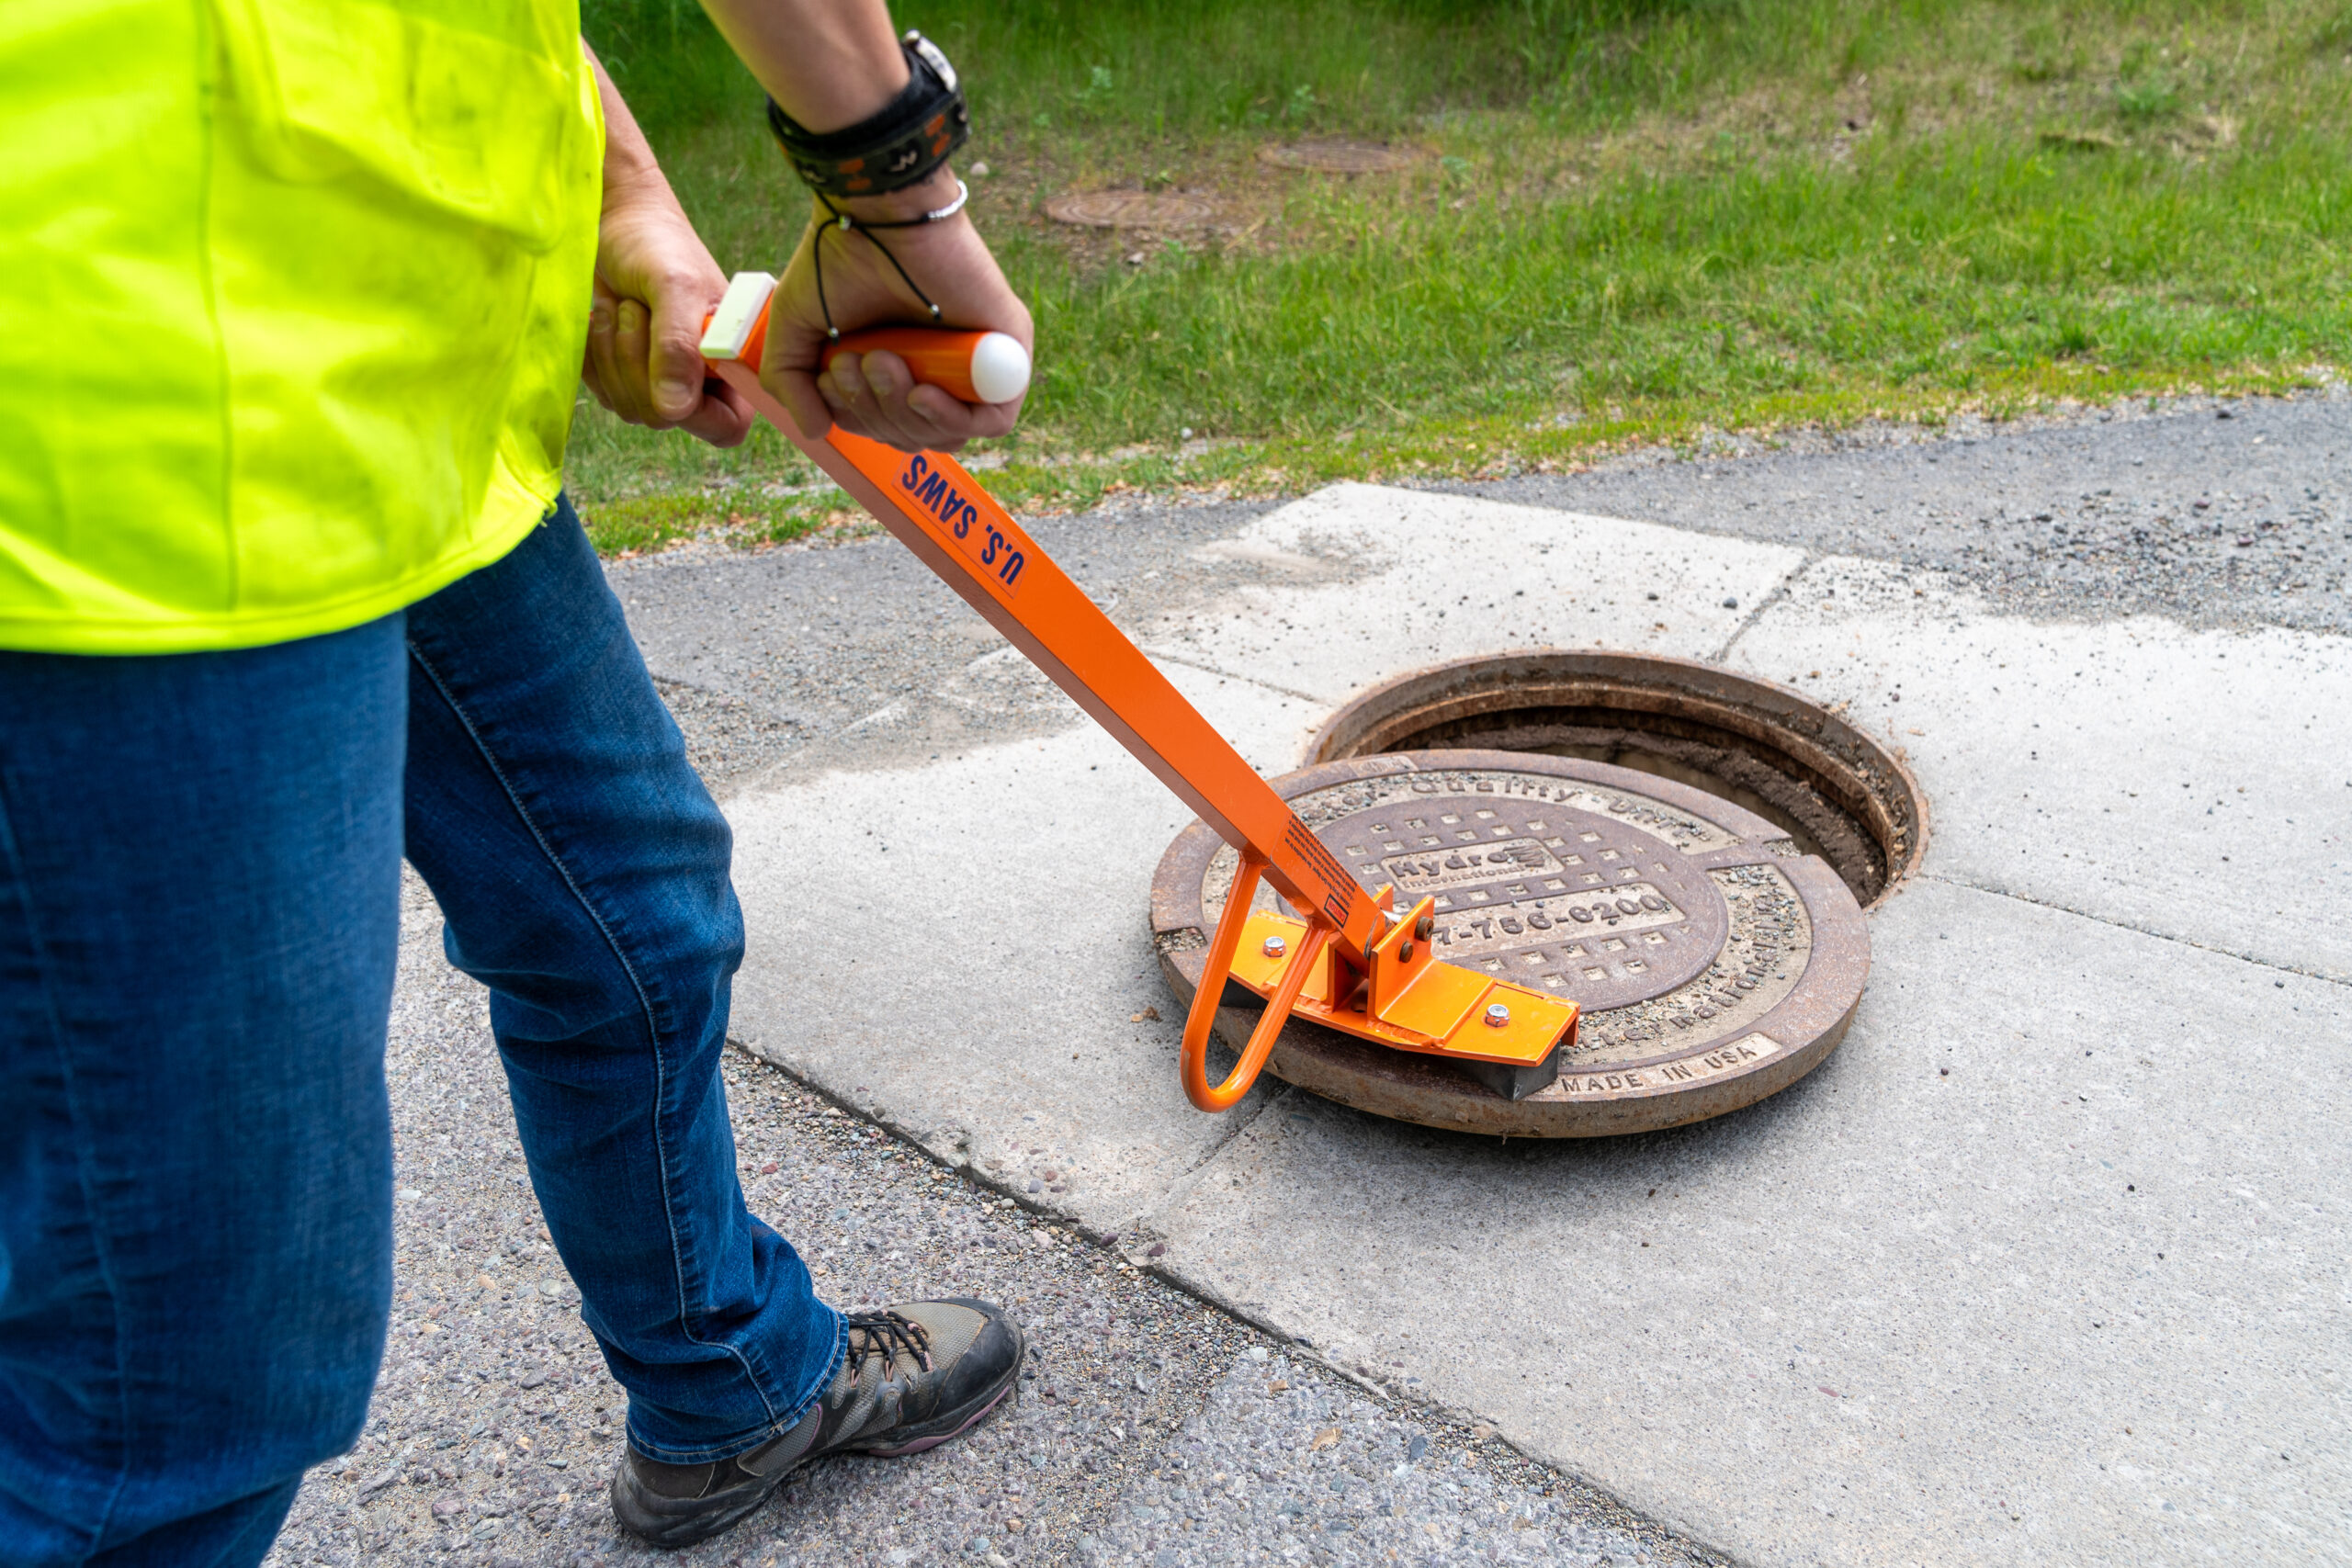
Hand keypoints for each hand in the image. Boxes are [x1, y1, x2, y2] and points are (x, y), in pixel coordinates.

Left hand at [583, 191, 754, 447]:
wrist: (616, 223)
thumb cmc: (658, 245)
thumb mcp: (675, 287)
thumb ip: (679, 346)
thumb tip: (675, 410)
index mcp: (734, 367)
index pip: (726, 428)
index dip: (696, 412)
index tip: (670, 365)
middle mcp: (700, 384)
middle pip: (663, 418)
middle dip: (639, 363)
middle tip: (637, 309)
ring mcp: (658, 383)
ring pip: (627, 407)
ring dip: (613, 354)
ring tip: (622, 306)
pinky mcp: (620, 377)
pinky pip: (600, 393)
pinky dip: (593, 356)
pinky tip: (601, 317)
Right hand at [761, 171, 1033, 452]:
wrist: (879, 214)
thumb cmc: (835, 260)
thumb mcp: (795, 332)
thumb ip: (791, 384)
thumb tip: (815, 431)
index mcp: (898, 365)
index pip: (887, 427)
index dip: (857, 420)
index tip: (829, 378)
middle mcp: (939, 367)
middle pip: (915, 435)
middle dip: (875, 414)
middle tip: (852, 362)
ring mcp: (976, 363)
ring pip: (949, 432)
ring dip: (904, 412)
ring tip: (880, 361)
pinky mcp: (1009, 353)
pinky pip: (994, 420)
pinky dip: (953, 418)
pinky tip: (921, 393)